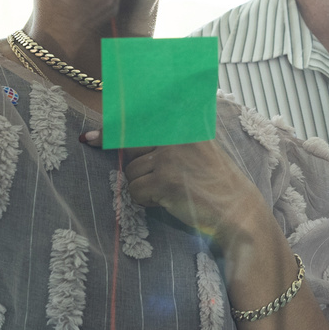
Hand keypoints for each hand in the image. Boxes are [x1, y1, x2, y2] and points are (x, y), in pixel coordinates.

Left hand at [79, 132, 267, 248]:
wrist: (237, 212)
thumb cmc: (217, 184)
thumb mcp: (200, 149)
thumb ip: (171, 138)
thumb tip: (128, 135)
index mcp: (186, 125)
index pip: (142, 117)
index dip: (114, 124)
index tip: (91, 134)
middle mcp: (177, 136)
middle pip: (129, 142)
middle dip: (119, 151)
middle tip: (102, 148)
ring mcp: (170, 158)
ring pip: (131, 170)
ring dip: (143, 184)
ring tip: (168, 191)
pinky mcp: (164, 181)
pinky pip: (135, 190)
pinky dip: (145, 200)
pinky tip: (166, 202)